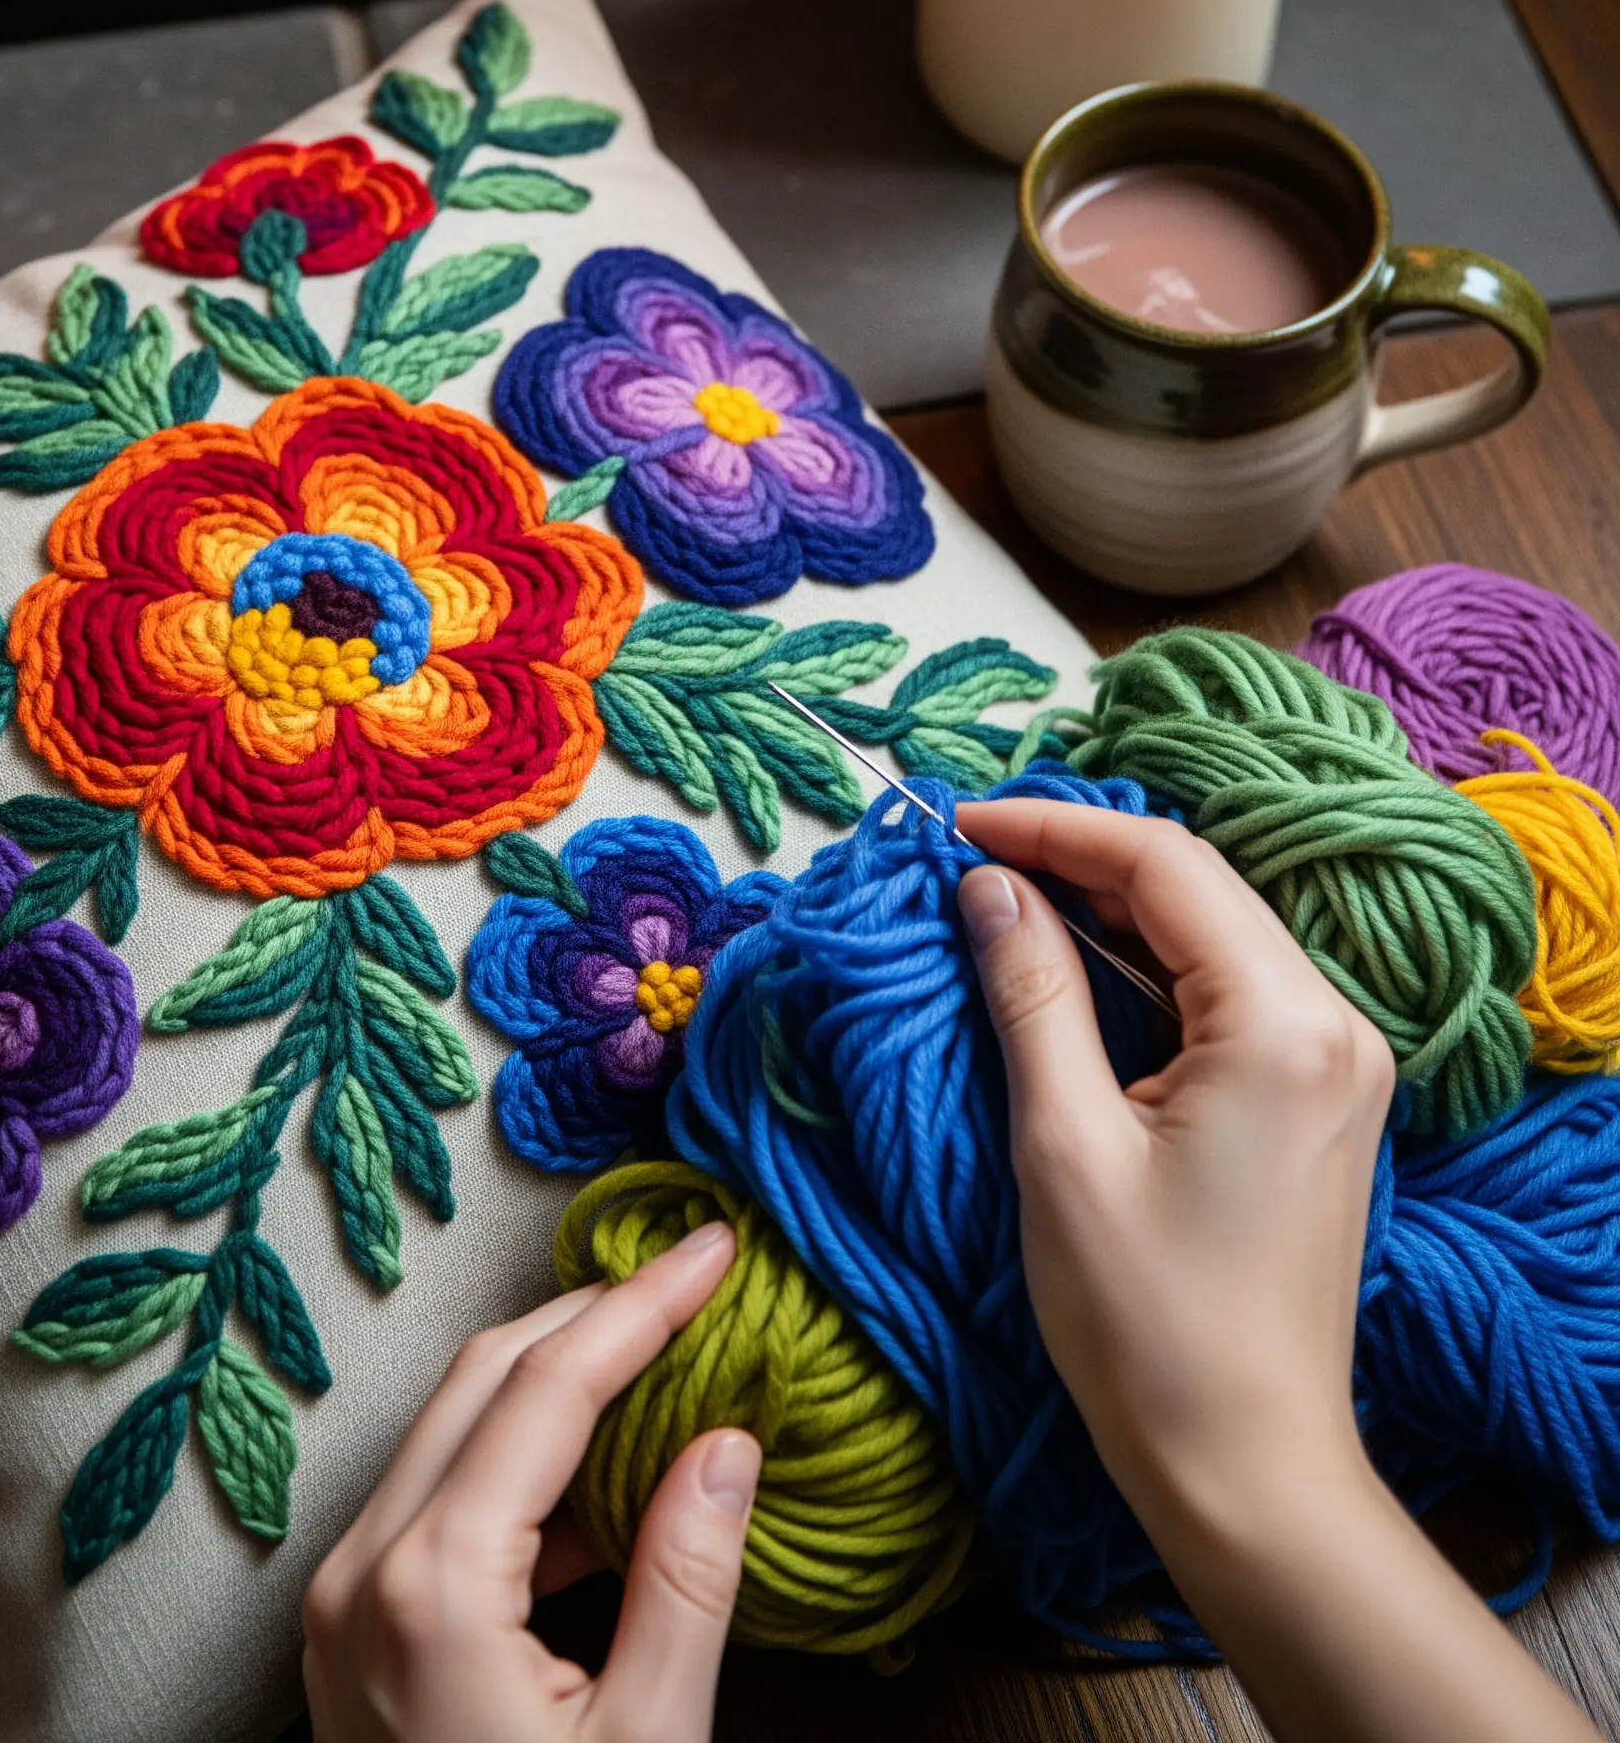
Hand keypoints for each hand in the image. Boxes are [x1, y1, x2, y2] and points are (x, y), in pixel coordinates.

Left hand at [303, 1219, 760, 1742]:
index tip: (712, 1248)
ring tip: (653, 1359)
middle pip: (484, 1377)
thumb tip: (726, 1447)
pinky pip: (431, 1501)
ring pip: (451, 1428)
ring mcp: (342, 1606)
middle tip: (685, 1281)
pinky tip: (593, 1480)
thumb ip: (685, 1585)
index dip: (643, 1304)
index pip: (551, 1387)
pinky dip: (512, 1463)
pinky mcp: (347, 1638)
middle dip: (591, 1315)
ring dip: (550, 1381)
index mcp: (435, 1590)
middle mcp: (364, 1575)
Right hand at [955, 801, 1391, 1528]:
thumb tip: (988, 885)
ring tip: (1003, 901)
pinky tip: (1074, 970)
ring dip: (1110, 912)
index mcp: (1285, 1023)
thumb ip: (1032, 992)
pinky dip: (1147, 969)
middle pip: (1197, 887)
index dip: (1054, 829)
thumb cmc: (1148, 1323)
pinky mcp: (1318, 1100)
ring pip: (1212, 935)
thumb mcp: (1064, 1144)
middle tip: (968, 860)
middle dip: (1080, 859)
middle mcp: (1334, 1023)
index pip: (1165, 865)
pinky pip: (1228, 992)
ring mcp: (1337, 1063)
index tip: (957, 826)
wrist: (1246, 1466)